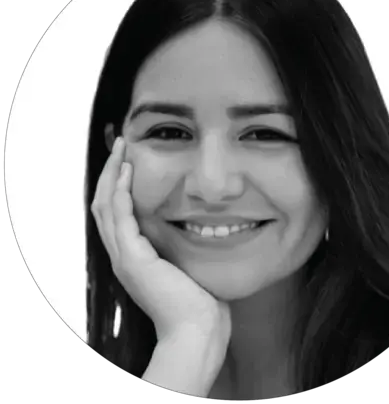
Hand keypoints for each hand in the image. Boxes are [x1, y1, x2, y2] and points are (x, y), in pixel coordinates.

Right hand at [91, 137, 231, 342]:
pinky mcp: (133, 259)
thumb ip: (180, 245)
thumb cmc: (197, 301)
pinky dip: (121, 191)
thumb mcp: (184, 265)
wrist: (196, 330)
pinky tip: (128, 171)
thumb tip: (198, 223)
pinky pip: (120, 217)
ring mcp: (124, 257)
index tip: (127, 161)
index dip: (117, 186)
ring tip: (120, 149)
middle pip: (103, 205)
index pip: (114, 214)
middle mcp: (121, 255)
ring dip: (112, 174)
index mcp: (132, 256)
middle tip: (119, 146)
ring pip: (106, 205)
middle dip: (110, 173)